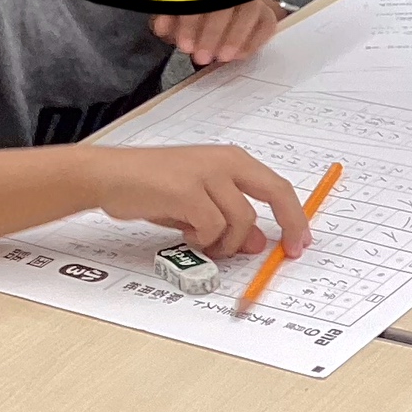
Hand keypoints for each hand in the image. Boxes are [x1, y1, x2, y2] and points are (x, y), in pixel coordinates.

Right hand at [84, 144, 311, 257]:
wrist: (111, 176)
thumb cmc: (153, 188)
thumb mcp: (199, 205)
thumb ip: (229, 219)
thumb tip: (257, 243)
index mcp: (233, 160)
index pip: (278, 187)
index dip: (294, 216)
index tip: (301, 241)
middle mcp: (226, 162)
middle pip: (276, 193)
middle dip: (290, 224)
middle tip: (289, 250)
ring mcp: (208, 174)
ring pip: (241, 220)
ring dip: (225, 241)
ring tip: (201, 240)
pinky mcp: (188, 190)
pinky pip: (212, 227)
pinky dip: (202, 239)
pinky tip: (185, 232)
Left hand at [153, 0, 286, 66]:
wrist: (223, 5)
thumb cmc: (197, 10)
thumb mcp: (177, 13)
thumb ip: (169, 19)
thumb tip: (162, 27)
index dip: (191, 22)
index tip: (185, 44)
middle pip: (226, 3)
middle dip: (212, 33)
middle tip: (202, 56)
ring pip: (250, 10)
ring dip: (235, 37)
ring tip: (222, 57)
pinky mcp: (266, 12)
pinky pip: (267, 23)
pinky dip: (254, 40)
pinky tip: (239, 54)